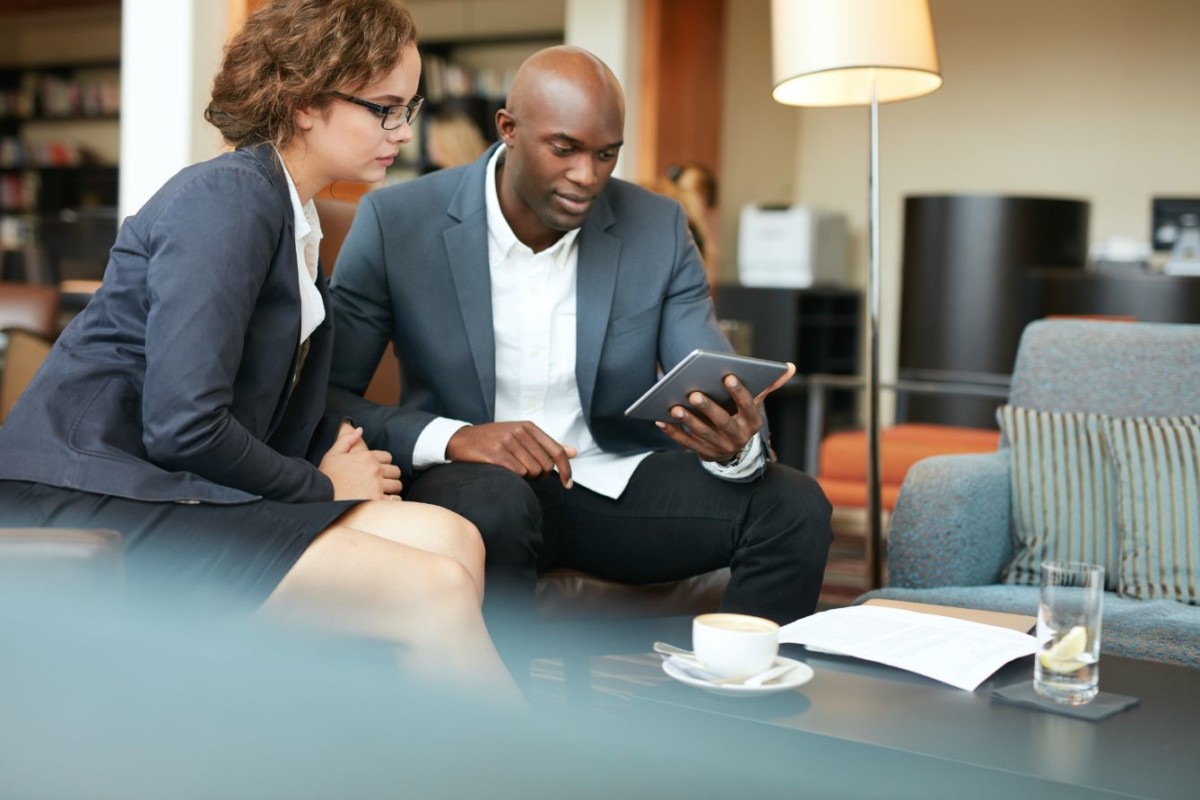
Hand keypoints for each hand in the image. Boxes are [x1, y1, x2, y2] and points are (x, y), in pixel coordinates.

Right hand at [319, 425, 402, 499]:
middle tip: (381, 482)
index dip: (383, 463)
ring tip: (382, 492)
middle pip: (395, 471)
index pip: (387, 457)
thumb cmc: (326, 476)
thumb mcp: (333, 454)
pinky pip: (395, 500)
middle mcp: (375, 470)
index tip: (378, 470)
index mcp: (366, 457)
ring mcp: (377, 485)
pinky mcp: (377, 500)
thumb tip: (360, 429)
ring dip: (392, 489)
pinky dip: (392, 501)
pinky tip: (383, 501)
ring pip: (397, 485)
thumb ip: (347, 439)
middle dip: (390, 476)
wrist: (320, 496)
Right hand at [446, 421, 577, 487]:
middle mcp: (520, 431)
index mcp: (529, 426)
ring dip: (526, 479)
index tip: (568, 485)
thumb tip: (574, 452)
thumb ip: (547, 445)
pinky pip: (517, 474)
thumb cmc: (494, 441)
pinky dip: (514, 478)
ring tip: (513, 471)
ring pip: (532, 472)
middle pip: (545, 466)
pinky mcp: (495, 454)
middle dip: (540, 477)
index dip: (566, 470)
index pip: (556, 451)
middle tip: (527, 475)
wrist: (461, 440)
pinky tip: (504, 472)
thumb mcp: (521, 437)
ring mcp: (507, 441)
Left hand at [655, 362, 795, 462]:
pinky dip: (673, 432)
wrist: (736, 452)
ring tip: (674, 406)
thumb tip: (791, 367)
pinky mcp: (704, 454)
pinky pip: (686, 444)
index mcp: (752, 422)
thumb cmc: (742, 417)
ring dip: (687, 421)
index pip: (748, 406)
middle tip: (693, 392)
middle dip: (708, 408)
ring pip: (703, 434)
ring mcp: (720, 447)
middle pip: (722, 422)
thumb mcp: (756, 404)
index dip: (740, 393)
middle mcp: (738, 437)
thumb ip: (770, 385)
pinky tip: (660, 419)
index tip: (728, 376)